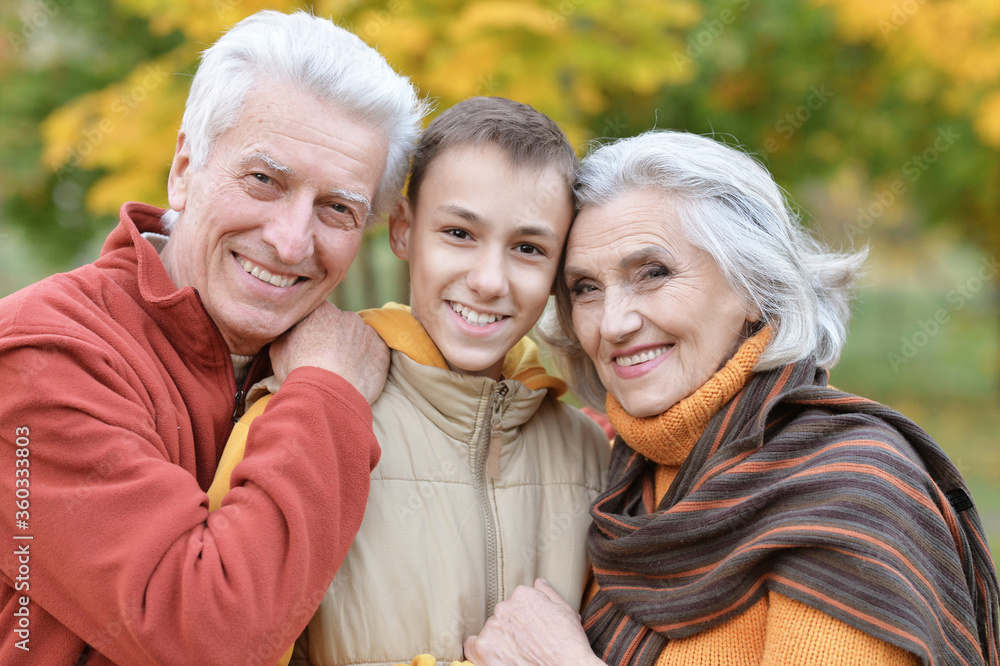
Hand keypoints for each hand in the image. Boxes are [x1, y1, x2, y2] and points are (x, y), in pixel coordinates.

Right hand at [270, 302, 388, 403]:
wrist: (324, 395)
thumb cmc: (298, 372)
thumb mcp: (279, 348)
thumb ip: (289, 332)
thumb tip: (292, 329)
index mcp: (322, 310)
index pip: (322, 314)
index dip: (317, 330)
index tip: (314, 345)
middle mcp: (347, 316)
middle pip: (343, 325)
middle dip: (338, 338)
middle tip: (328, 360)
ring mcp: (367, 332)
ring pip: (360, 338)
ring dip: (354, 350)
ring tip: (342, 372)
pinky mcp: (382, 350)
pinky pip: (375, 353)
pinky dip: (368, 362)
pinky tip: (355, 376)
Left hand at [464, 579, 603, 665]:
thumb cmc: (569, 644)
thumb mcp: (566, 612)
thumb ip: (548, 594)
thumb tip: (538, 582)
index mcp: (523, 595)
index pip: (516, 603)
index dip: (524, 619)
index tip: (531, 630)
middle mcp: (505, 606)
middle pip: (502, 616)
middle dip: (512, 628)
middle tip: (525, 644)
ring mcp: (493, 627)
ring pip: (491, 631)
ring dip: (499, 640)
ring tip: (516, 654)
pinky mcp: (483, 648)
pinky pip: (471, 645)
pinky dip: (479, 651)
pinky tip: (492, 657)